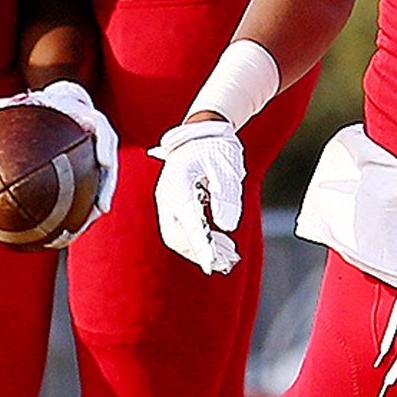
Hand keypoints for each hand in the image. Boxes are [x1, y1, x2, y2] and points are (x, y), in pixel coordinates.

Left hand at [0, 79, 119, 241]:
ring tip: (83, 229)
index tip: (105, 163)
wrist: (72, 103)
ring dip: (95, 210)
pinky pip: (89, 193)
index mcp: (95, 124)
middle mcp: (103, 145)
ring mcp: (101, 161)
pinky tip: (62, 230)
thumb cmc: (54, 103)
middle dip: (107, 191)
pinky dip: (79, 212)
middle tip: (102, 209)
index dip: (106, 150)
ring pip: (103, 189)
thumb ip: (22, 101)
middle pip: (110, 172)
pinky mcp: (94, 173)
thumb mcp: (41, 99)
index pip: (106, 136)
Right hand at [153, 117, 246, 274]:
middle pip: (176, 235)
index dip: (201, 247)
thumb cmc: (216, 146)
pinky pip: (182, 229)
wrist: (202, 131)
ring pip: (178, 236)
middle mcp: (166, 195)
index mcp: (178, 183)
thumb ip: (227, 196)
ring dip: (201, 250)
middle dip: (200, 253)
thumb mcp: (227, 167)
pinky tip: (222, 246)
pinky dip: (200, 241)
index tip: (212, 264)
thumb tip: (227, 227)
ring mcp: (167, 201)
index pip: (189, 223)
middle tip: (227, 264)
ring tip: (229, 258)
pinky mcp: (174, 205)